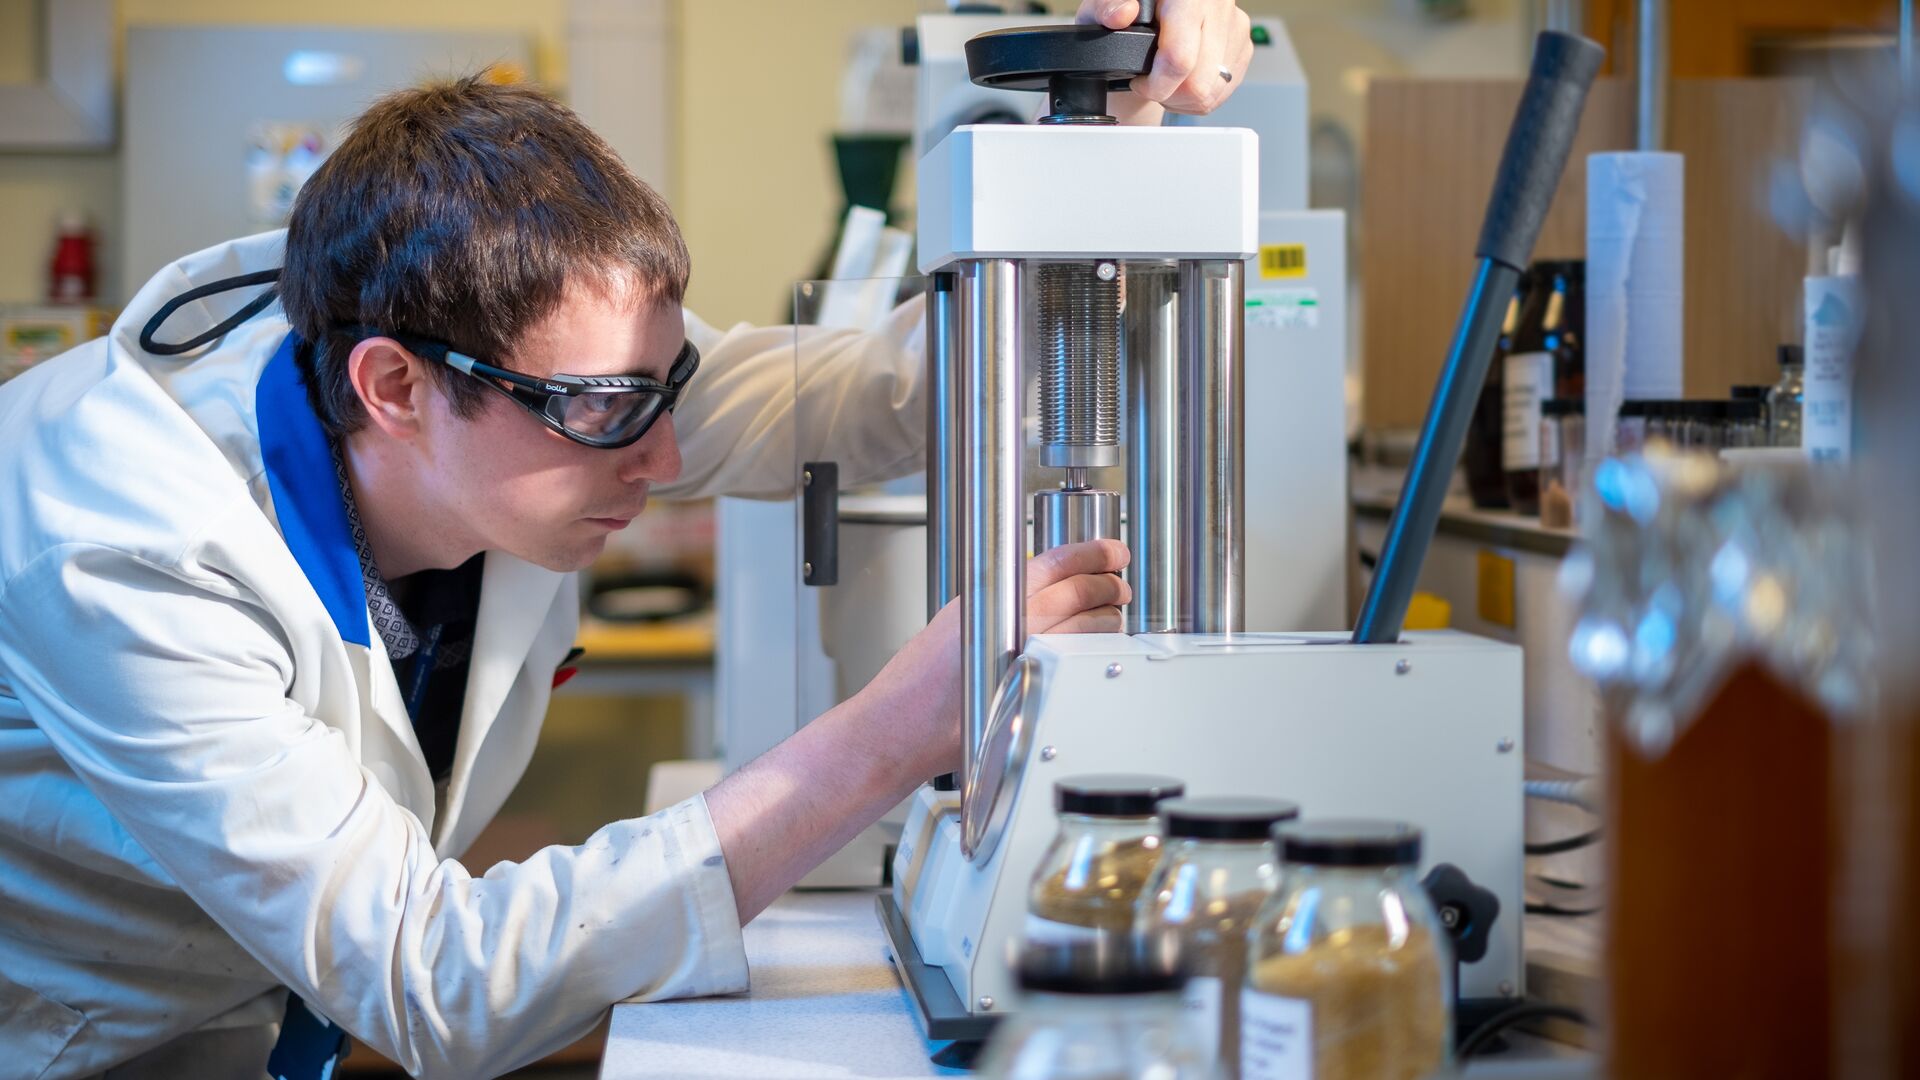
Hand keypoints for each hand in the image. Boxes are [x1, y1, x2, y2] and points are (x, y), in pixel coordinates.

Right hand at [865, 539, 1131, 778]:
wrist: (901, 724)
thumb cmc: (918, 680)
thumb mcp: (956, 618)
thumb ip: (1001, 601)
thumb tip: (1042, 590)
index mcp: (990, 597)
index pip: (1056, 562)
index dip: (1093, 553)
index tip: (1111, 550)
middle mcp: (1012, 624)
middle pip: (1080, 593)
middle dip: (1109, 585)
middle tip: (1119, 583)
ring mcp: (1028, 658)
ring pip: (1089, 629)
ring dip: (1108, 620)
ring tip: (1112, 616)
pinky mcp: (1036, 690)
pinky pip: (1080, 665)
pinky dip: (1094, 654)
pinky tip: (1094, 652)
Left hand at [1077, 0, 1253, 115]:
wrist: (1150, 18)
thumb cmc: (1127, 12)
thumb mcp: (1103, 7)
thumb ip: (1107, 8)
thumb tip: (1121, 15)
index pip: (1180, 57)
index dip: (1156, 83)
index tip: (1140, 82)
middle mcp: (1216, 2)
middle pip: (1199, 83)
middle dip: (1169, 94)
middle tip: (1151, 83)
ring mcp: (1234, 23)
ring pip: (1212, 91)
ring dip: (1183, 97)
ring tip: (1165, 78)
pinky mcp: (1243, 44)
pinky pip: (1223, 91)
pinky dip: (1199, 96)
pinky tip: (1183, 78)